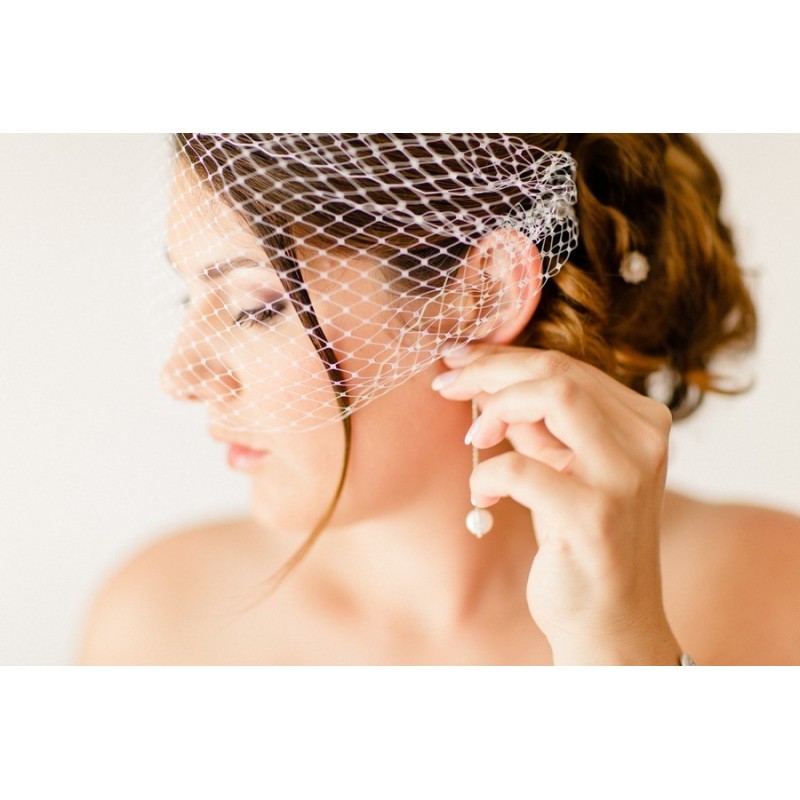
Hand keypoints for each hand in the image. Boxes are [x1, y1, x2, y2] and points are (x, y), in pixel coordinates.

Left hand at [434, 344, 682, 664]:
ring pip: (553, 397)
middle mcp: (644, 442)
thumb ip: (538, 423)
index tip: (458, 360)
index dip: (504, 358)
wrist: (610, 621)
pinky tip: (482, 497)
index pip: (566, 366)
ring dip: (496, 409)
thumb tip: (484, 378)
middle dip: (489, 370)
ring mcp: (623, 478)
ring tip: (474, 439)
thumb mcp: (563, 467)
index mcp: (642, 422)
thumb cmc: (579, 539)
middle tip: (446, 384)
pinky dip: (487, 475)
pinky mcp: (593, 517)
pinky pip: (520, 467)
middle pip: (557, 372)